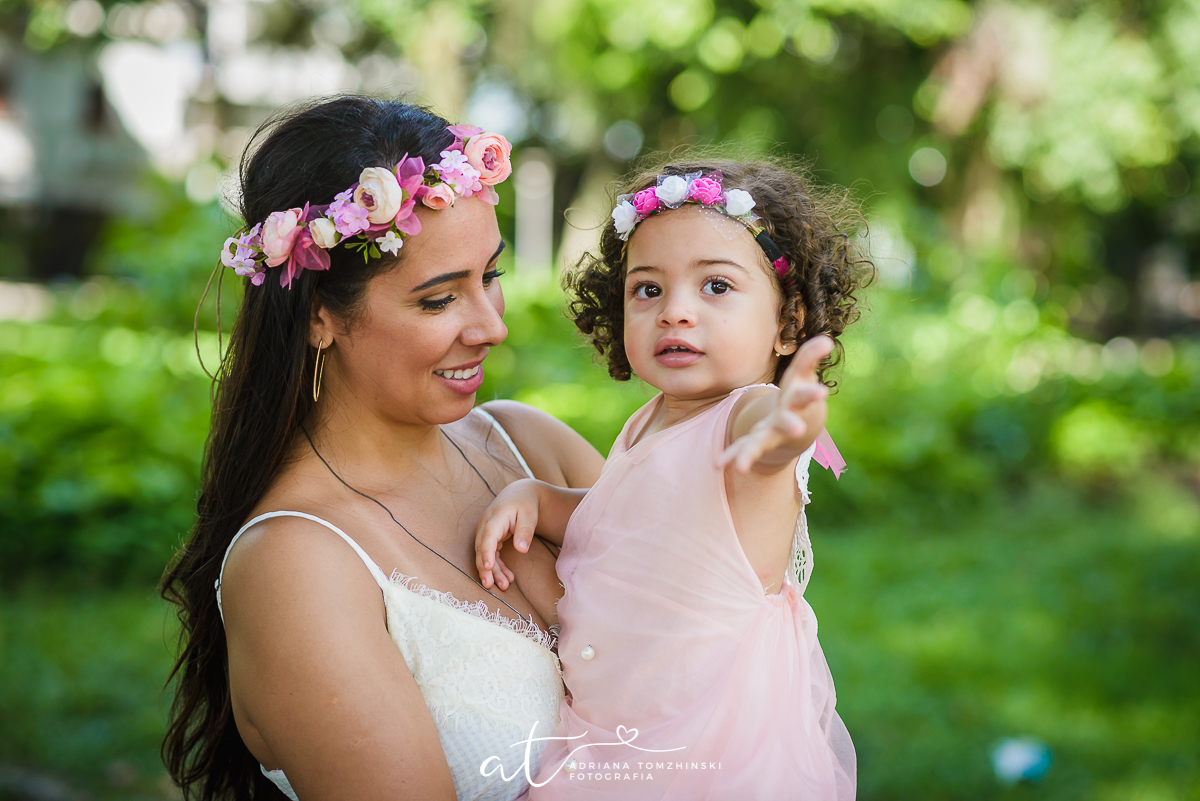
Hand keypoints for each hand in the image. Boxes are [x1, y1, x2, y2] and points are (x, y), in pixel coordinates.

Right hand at [474, 479, 541, 590]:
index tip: (488, 567)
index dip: (486, 552)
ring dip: (492, 571)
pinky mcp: (489, 539)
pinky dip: (497, 567)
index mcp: (496, 517)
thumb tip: (521, 550)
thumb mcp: (529, 515)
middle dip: (485, 568)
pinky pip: (490, 555)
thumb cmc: (525, 504)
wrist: (519, 495)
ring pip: (484, 555)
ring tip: (504, 586)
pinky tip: (507, 578)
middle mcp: (486, 525)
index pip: (488, 536)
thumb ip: (525, 532)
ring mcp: (485, 532)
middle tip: (490, 585)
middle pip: (481, 548)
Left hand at [718, 335, 833, 473]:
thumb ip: (810, 357)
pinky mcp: (755, 443)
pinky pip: (742, 450)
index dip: (812, 393)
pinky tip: (717, 463)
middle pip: (789, 424)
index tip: (821, 392)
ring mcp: (770, 435)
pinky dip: (732, 456)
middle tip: (797, 430)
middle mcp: (786, 422)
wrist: (796, 426)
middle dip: (792, 426)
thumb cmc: (797, 395)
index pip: (805, 396)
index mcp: (797, 403)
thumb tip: (826, 340)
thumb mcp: (802, 374)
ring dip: (750, 453)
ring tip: (741, 466)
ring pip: (760, 444)